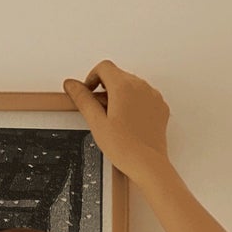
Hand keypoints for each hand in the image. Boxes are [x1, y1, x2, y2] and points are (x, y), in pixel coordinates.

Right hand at [62, 61, 171, 186]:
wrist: (148, 164)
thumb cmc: (125, 147)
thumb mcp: (96, 123)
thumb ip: (83, 99)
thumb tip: (71, 85)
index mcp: (123, 87)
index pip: (104, 67)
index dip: (92, 77)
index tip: (89, 92)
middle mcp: (140, 86)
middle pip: (118, 75)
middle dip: (105, 88)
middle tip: (99, 110)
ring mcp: (152, 95)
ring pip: (132, 85)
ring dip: (120, 95)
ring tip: (114, 119)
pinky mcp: (160, 106)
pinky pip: (144, 96)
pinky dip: (134, 103)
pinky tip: (128, 122)